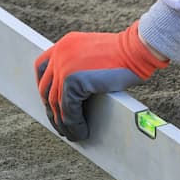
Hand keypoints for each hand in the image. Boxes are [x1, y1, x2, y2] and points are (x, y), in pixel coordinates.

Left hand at [35, 21, 168, 140]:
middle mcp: (60, 53)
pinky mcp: (72, 80)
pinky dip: (74, 124)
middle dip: (53, 111)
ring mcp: (63, 65)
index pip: (42, 68)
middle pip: (46, 89)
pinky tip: (82, 131)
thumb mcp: (95, 56)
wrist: (137, 50)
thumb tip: (71, 94)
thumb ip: (80, 67)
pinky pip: (68, 110)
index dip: (44, 88)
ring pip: (56, 103)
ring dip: (64, 123)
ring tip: (73, 134)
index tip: (50, 104)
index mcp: (65, 44)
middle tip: (61, 126)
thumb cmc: (126, 55)